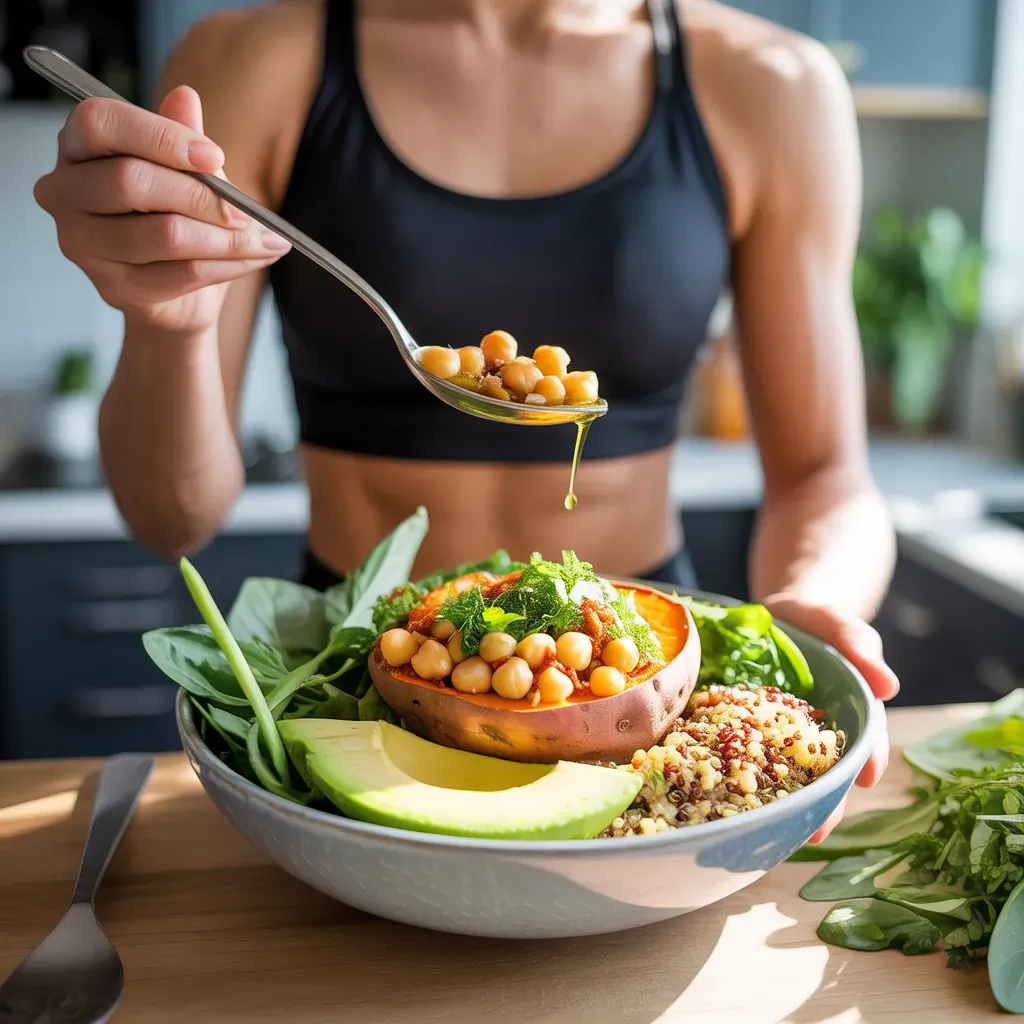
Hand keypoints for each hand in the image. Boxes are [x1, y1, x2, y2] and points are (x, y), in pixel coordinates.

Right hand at [33, 89, 290, 336]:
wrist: (175, 291)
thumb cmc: (175, 215)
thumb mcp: (185, 170)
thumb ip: (180, 136)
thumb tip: (185, 96)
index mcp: (77, 146)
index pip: (101, 123)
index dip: (161, 136)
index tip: (214, 156)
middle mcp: (64, 193)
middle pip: (131, 181)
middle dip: (202, 197)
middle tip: (246, 212)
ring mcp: (83, 244)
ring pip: (164, 234)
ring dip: (226, 239)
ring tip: (263, 240)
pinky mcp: (114, 287)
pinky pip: (183, 274)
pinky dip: (229, 265)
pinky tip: (255, 258)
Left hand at [762, 594, 899, 843]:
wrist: (772, 616)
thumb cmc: (814, 622)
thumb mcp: (837, 624)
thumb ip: (859, 644)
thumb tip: (888, 686)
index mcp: (848, 712)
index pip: (864, 740)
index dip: (867, 759)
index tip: (867, 778)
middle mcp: (817, 733)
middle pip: (826, 772)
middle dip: (826, 803)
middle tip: (817, 830)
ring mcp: (781, 736)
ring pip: (787, 776)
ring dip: (785, 804)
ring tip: (776, 831)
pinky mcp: (746, 732)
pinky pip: (743, 757)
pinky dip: (739, 778)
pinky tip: (727, 799)